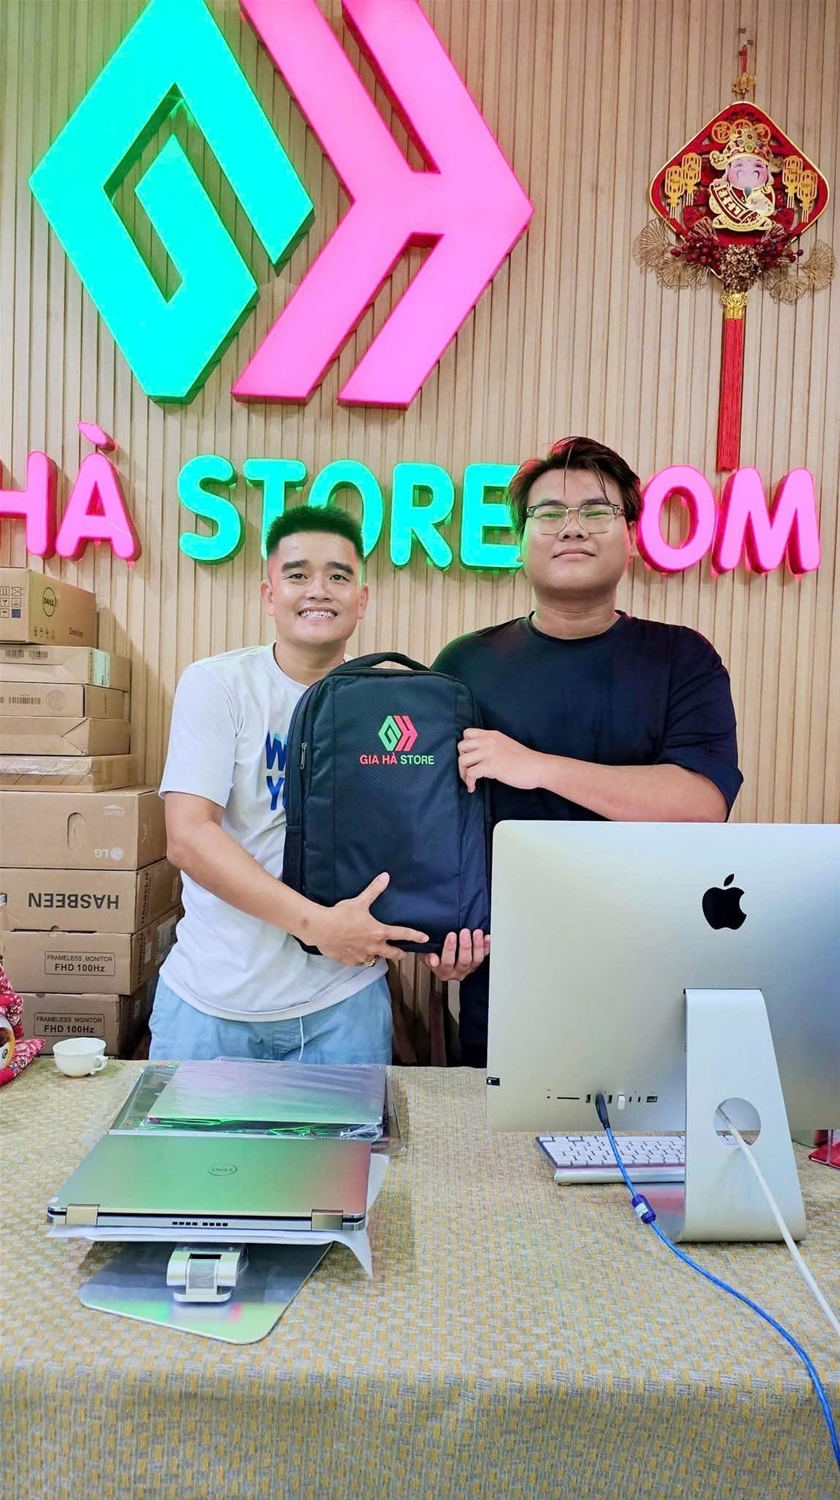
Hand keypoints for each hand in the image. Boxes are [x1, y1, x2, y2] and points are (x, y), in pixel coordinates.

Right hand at [309, 873, 428, 965]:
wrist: (321, 928)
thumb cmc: (341, 915)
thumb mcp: (359, 902)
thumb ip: (374, 890)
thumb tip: (385, 876)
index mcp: (379, 932)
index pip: (403, 934)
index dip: (416, 936)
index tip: (425, 938)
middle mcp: (375, 947)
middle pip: (394, 955)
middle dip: (401, 953)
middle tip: (403, 952)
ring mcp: (363, 956)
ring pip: (377, 958)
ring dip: (378, 954)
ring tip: (376, 949)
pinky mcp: (352, 962)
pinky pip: (361, 962)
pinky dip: (362, 958)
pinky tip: (359, 952)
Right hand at [421, 929, 488, 981]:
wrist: (438, 954)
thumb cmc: (431, 952)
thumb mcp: (424, 954)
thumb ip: (427, 956)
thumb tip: (433, 960)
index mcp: (443, 972)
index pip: (447, 962)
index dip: (450, 949)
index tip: (451, 935)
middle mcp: (456, 972)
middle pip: (464, 961)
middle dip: (465, 945)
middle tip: (465, 932)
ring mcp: (468, 969)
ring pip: (476, 960)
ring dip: (478, 945)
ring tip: (477, 933)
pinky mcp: (476, 963)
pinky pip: (484, 956)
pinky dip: (486, 946)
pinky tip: (487, 937)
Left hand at [458, 728, 544, 792]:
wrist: (538, 767)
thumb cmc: (525, 760)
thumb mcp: (506, 745)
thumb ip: (491, 747)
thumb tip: (479, 759)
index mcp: (492, 735)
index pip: (467, 733)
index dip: (465, 746)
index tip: (470, 758)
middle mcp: (488, 741)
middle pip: (461, 746)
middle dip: (462, 760)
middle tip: (468, 771)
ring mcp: (489, 753)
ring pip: (462, 760)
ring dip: (463, 773)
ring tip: (470, 781)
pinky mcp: (491, 766)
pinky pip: (470, 774)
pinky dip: (469, 782)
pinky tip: (473, 788)